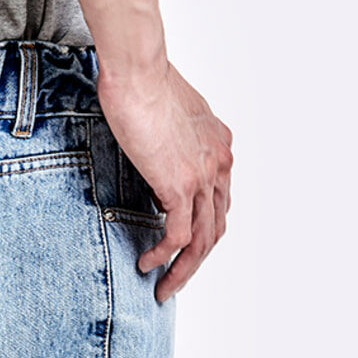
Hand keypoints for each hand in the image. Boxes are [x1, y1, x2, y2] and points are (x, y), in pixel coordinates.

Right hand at [97, 61, 232, 303]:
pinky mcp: (180, 185)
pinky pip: (178, 236)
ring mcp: (203, 176)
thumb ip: (174, 141)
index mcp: (219, 146)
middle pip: (216, 228)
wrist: (138, 70)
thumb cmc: (143, 81)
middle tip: (175, 281)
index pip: (219, 201)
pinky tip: (148, 265)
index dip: (204, 230)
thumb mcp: (169, 114)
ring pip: (202, 240)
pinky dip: (164, 256)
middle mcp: (219, 163)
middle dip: (196, 261)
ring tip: (163, 288)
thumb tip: (160, 161)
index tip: (184, 249)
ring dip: (182, 270)